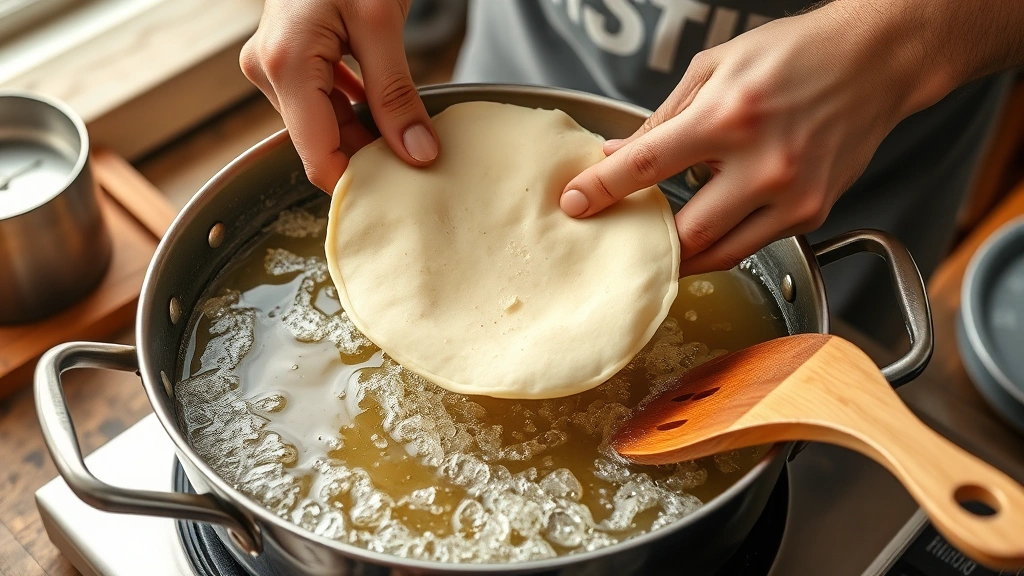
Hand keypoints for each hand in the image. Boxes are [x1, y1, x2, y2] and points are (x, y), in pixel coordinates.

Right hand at [240, 0, 437, 191]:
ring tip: (408, 142)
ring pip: (322, 124)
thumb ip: (397, 95)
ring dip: (364, 135)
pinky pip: (320, 102)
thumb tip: (418, 154)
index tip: (399, 197)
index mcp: (285, 65)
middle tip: (416, 168)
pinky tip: (386, 116)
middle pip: (320, 142)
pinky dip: (354, 113)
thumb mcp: (381, 23)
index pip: (317, 156)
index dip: (357, 183)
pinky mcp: (284, 59)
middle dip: (367, 158)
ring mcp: (272, 65)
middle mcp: (268, 70)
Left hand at [559, 2, 931, 277]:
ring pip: (722, 252)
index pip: (649, 164)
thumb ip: (663, 117)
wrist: (876, 61)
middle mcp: (763, 161)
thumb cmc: (794, 56)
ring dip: (685, 256)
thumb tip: (617, 152)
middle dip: (649, 241)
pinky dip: (725, 243)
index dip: (604, 189)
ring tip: (660, 249)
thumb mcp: (716, 69)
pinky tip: (709, 230)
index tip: (576, 205)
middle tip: (624, 238)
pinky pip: (756, 244)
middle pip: (687, 230)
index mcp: (728, 116)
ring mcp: (794, 193)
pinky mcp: (815, 211)